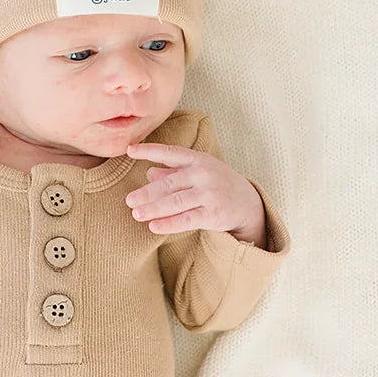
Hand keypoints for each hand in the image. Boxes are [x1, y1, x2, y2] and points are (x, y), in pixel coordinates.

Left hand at [124, 141, 266, 246]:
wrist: (248, 203)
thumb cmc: (217, 184)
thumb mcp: (198, 172)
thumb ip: (174, 172)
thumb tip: (149, 173)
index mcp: (198, 160)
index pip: (171, 152)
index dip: (150, 150)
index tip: (130, 150)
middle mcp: (203, 174)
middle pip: (169, 183)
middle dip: (147, 193)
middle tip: (129, 200)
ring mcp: (209, 194)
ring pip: (175, 202)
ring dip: (154, 209)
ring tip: (136, 214)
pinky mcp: (213, 213)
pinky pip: (187, 219)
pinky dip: (169, 223)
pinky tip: (154, 226)